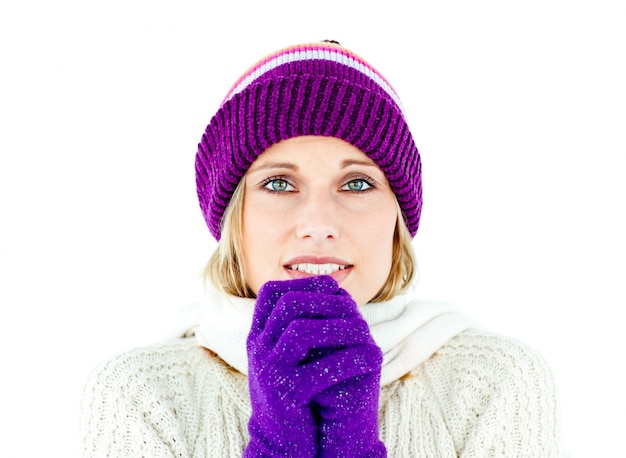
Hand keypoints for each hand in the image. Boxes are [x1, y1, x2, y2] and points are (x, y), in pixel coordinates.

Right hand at [244, 275, 374, 456]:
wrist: (280, 443)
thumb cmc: (292, 393)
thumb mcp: (288, 355)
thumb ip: (299, 324)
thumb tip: (333, 286)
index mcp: (257, 335)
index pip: (270, 292)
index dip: (303, 283)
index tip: (332, 287)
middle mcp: (257, 349)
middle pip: (288, 305)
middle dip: (325, 301)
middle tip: (353, 308)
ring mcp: (268, 371)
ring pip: (301, 332)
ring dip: (338, 327)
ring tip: (364, 331)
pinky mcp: (286, 396)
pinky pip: (319, 370)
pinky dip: (348, 361)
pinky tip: (369, 359)